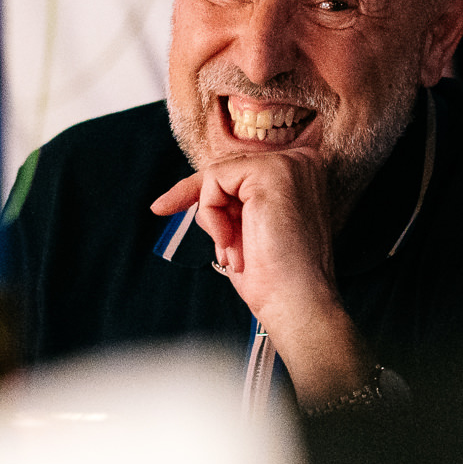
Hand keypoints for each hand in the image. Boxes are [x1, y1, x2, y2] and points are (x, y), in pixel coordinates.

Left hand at [152, 149, 371, 406]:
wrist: (295, 302)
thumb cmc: (274, 276)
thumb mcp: (246, 229)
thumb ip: (230, 203)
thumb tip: (191, 192)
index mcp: (300, 174)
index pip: (239, 174)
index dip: (208, 197)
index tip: (162, 208)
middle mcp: (300, 161)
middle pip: (226, 173)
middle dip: (210, 212)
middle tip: (222, 251)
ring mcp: (288, 164)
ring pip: (217, 177)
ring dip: (215, 220)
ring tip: (236, 254)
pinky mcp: (271, 172)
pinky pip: (214, 180)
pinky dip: (212, 215)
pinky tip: (230, 242)